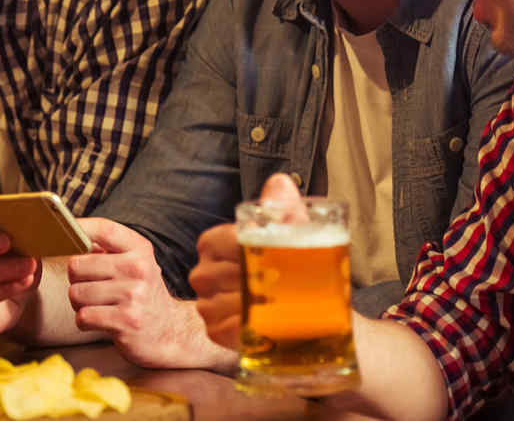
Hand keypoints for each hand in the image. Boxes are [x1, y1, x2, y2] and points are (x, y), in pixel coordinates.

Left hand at [68, 218, 231, 368]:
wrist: (170, 331)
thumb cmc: (143, 295)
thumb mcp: (135, 265)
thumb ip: (107, 249)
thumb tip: (72, 234)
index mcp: (140, 250)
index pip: (104, 230)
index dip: (79, 228)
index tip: (63, 231)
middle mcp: (139, 268)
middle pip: (77, 265)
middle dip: (76, 280)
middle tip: (91, 288)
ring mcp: (134, 294)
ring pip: (76, 293)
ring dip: (80, 304)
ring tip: (98, 306)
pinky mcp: (126, 320)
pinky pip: (83, 317)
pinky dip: (85, 321)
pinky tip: (101, 320)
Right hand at [188, 172, 305, 348]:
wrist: (309, 304)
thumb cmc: (296, 260)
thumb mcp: (294, 231)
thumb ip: (284, 209)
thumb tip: (279, 182)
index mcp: (214, 242)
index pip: (219, 242)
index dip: (248, 250)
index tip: (277, 258)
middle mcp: (203, 272)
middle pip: (221, 275)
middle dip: (257, 279)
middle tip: (287, 282)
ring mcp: (206, 304)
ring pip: (225, 303)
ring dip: (258, 305)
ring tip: (283, 301)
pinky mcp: (216, 331)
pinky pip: (228, 329)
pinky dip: (253, 327)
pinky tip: (271, 322)